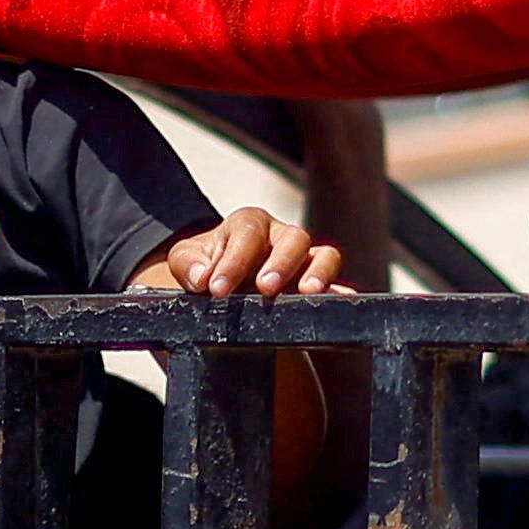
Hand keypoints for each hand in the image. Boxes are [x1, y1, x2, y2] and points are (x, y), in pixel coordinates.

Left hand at [154, 209, 341, 299]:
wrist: (221, 283)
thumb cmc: (206, 267)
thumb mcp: (186, 261)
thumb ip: (188, 264)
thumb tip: (203, 277)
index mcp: (248, 224)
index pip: (247, 233)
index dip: (233, 261)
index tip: (216, 289)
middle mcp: (281, 236)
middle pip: (293, 238)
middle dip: (281, 263)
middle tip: (264, 289)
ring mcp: (303, 260)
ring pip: (324, 255)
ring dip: (318, 273)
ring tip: (307, 293)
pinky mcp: (315, 283)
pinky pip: (335, 285)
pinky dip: (339, 294)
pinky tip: (342, 304)